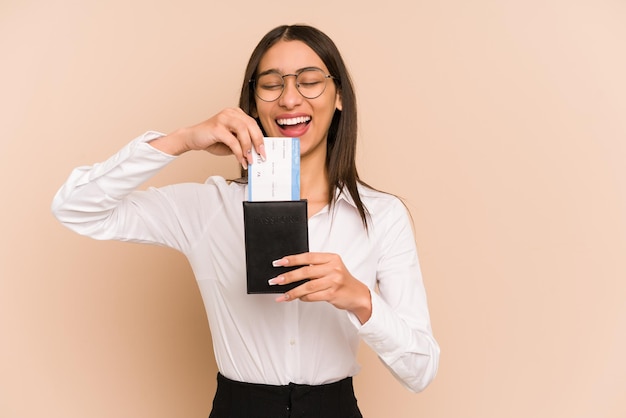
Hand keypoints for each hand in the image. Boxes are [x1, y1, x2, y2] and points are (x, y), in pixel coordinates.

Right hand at [151, 107, 265, 167]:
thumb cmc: (212, 140)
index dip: (260, 138)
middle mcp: (230, 113)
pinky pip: (232, 140)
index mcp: (236, 114)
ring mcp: (223, 118)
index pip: (253, 124)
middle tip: (261, 155)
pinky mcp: (217, 127)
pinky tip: (240, 160)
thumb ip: (243, 143)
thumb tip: (256, 152)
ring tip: (250, 159)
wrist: (192, 139)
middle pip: (251, 125)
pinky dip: (238, 152)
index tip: (264, 151)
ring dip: (248, 147)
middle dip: (258, 142)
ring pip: (243, 130)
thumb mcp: (232, 141)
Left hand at [269, 252, 372, 323]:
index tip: (279, 262)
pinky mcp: (333, 294)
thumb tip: (291, 270)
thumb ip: (316, 267)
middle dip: (288, 276)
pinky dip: (303, 297)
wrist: (358, 295)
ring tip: (283, 295)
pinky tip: (297, 298)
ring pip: (307, 286)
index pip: (308, 257)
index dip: (292, 259)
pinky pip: (313, 296)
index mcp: (331, 258)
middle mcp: (333, 268)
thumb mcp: (332, 268)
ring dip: (293, 291)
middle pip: (306, 271)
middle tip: (276, 280)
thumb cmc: (341, 280)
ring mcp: (334, 281)